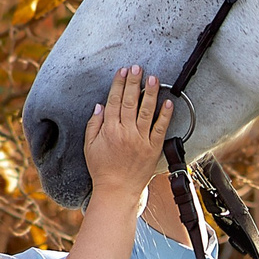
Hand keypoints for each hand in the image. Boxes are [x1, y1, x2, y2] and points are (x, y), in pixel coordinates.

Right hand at [82, 65, 171, 199]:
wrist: (117, 191)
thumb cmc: (102, 169)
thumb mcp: (89, 146)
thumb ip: (94, 124)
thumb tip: (99, 106)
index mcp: (109, 130)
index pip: (114, 101)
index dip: (118, 84)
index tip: (122, 71)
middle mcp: (125, 132)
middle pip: (129, 102)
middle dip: (134, 82)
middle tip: (138, 67)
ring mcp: (141, 140)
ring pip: (146, 111)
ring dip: (150, 93)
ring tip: (153, 78)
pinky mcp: (153, 149)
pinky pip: (161, 128)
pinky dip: (165, 115)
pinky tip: (169, 102)